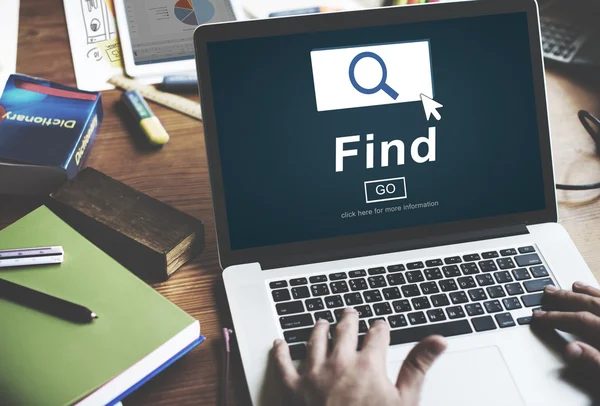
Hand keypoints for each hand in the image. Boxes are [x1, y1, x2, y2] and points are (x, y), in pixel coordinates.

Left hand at [272, 308, 446, 405]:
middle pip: (344, 330)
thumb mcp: (404, 401)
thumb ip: (418, 366)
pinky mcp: (293, 388)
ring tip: (322, 322)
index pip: (377, 334)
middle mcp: (339, 362)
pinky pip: (283, 363)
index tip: (381, 326)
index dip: (380, 328)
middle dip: (349, 319)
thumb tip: (438, 340)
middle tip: (350, 313)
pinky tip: (280, 343)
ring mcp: (314, 374)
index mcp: (368, 364)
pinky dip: (281, 351)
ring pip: (315, 340)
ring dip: (319, 328)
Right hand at [532, 282, 599, 372]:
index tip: (538, 316)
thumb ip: (594, 362)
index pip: (581, 320)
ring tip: (575, 286)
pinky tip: (599, 296)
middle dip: (567, 298)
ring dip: (589, 293)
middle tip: (548, 291)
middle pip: (592, 305)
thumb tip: (570, 349)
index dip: (557, 317)